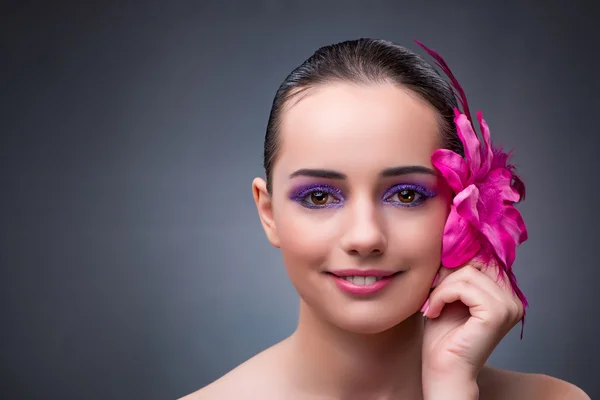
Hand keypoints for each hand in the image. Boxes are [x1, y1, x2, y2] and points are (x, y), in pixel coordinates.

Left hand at [420, 262, 524, 398]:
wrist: (443, 369)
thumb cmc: (443, 336)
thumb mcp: (449, 294)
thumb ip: (457, 271)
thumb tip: (452, 241)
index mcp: (505, 293)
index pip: (482, 258)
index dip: (454, 263)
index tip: (435, 279)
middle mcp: (513, 299)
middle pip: (474, 262)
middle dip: (446, 275)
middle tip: (432, 294)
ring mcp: (509, 306)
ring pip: (466, 273)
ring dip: (441, 287)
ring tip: (433, 306)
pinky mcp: (497, 313)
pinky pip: (463, 286)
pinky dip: (442, 295)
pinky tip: (435, 311)